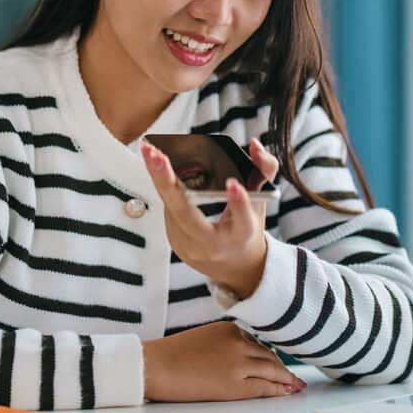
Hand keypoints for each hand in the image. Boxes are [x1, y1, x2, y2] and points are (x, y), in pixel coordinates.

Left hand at [141, 137, 279, 298]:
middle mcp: (214, 245)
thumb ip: (264, 171)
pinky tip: (155, 167)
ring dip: (158, 179)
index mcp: (241, 236)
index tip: (233, 183)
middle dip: (169, 183)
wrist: (234, 268)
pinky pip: (168, 211)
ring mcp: (191, 246)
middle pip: (187, 215)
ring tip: (149, 151)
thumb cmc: (247, 230)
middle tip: (156, 155)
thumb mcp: (261, 203)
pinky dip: (163, 187)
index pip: (242, 220)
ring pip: (171, 210)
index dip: (239, 203)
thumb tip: (255, 144)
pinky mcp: (176, 242)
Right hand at [142, 322, 306, 400]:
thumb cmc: (172, 355)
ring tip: (295, 386)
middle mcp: (238, 342)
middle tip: (295, 378)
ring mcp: (238, 362)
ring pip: (271, 370)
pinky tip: (285, 392)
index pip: (257, 343)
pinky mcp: (234, 383)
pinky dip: (278, 389)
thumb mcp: (205, 338)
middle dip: (283, 368)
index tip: (279, 362)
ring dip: (285, 379)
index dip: (270, 356)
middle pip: (268, 356)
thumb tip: (243, 357)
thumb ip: (226, 343)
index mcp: (230, 328)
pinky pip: (263, 386)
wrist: (154, 365)